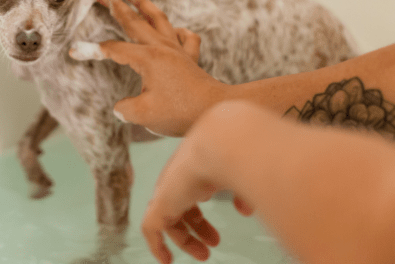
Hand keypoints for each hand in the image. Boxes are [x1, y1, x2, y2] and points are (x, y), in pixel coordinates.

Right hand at [70, 0, 226, 135]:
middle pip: (134, 20)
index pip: (113, 49)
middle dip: (114, 3)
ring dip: (142, 3)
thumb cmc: (181, 113)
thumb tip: (122, 107)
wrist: (216, 111)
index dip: (92, 50)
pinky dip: (178, 31)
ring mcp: (178, 50)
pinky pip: (185, 37)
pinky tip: (174, 31)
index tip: (74, 52)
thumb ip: (126, 109)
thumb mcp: (143, 115)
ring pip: (158, 18)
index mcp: (147, 58)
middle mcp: (162, 48)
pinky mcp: (191, 59)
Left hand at [142, 116, 253, 262]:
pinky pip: (150, 228)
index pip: (193, 194)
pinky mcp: (160, 203)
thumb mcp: (245, 178)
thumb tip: (244, 210)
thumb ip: (243, 193)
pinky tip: (165, 261)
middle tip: (213, 244)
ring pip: (166, 220)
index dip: (203, 213)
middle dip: (196, 228)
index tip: (216, 232)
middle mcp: (179, 178)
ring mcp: (168, 190)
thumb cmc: (238, 155)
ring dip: (184, 240)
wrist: (222, 143)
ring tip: (203, 256)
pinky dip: (156, 246)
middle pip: (180, 207)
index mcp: (196, 169)